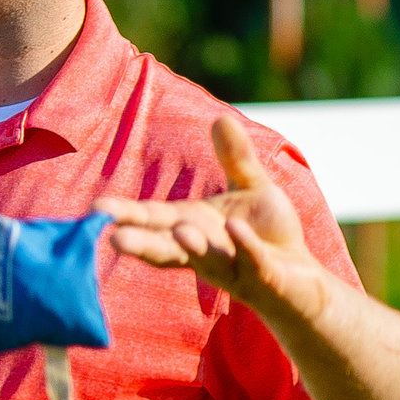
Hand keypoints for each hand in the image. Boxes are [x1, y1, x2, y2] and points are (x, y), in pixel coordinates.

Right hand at [103, 113, 329, 332]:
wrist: (303, 279)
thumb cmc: (269, 235)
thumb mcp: (251, 189)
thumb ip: (235, 159)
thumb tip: (220, 119)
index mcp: (194, 227)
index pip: (155, 220)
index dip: (127, 215)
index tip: (95, 210)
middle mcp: (206, 252)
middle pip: (167, 248)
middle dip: (142, 243)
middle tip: (113, 239)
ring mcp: (233, 268)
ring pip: (207, 261)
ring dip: (192, 247)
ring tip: (179, 231)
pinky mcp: (263, 278)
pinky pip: (251, 261)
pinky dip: (244, 246)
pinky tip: (235, 229)